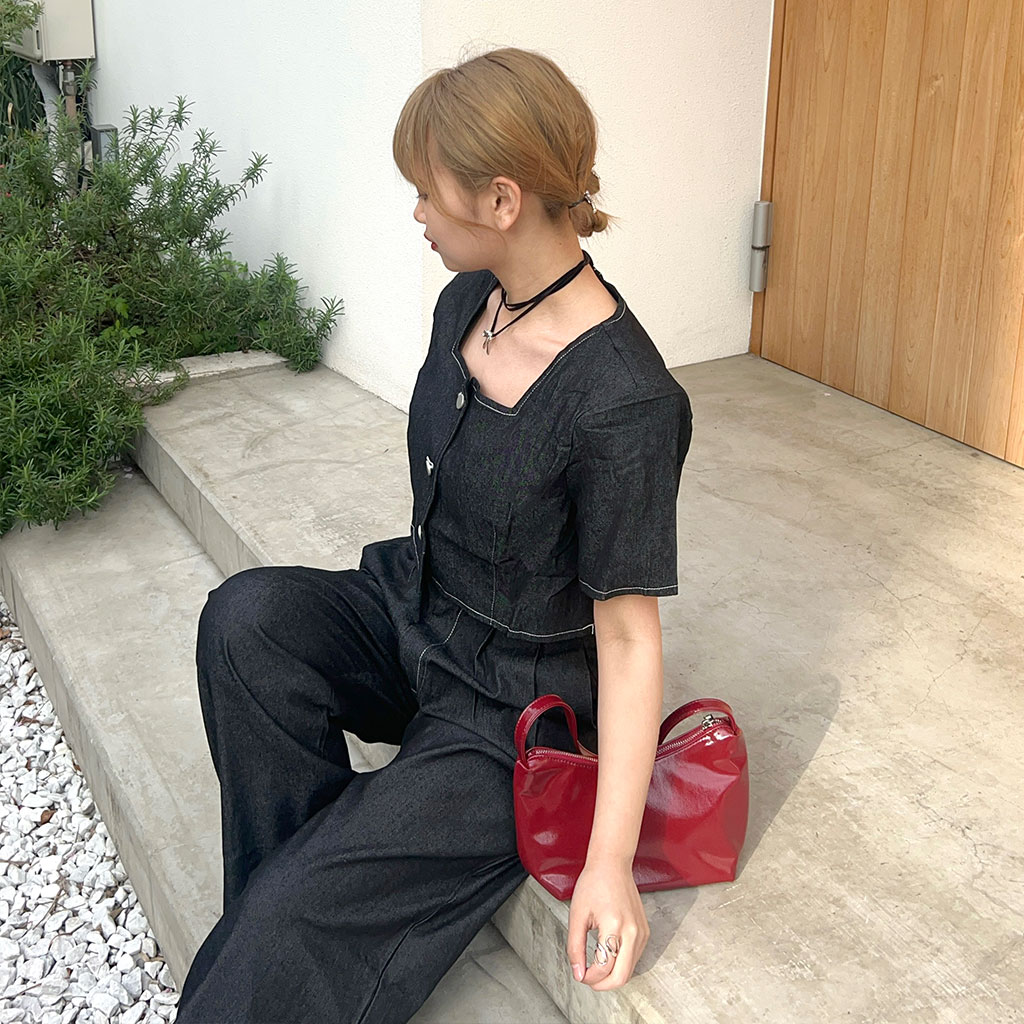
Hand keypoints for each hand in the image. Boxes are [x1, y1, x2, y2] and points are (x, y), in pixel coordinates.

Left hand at [565, 857, 649, 990]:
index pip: (604, 968)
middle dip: (602, 984)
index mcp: (614, 925)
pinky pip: (634, 958)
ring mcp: (642, 932)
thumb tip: (578, 973)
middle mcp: (633, 931)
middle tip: (588, 978)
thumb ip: (575, 947)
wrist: (612, 865)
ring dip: (612, 975)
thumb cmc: (594, 884)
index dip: (588, 977)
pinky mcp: (645, 932)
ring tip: (595, 965)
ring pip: (630, 970)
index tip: (579, 973)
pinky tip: (608, 955)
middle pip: (622, 977)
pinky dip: (621, 964)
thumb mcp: (577, 915)